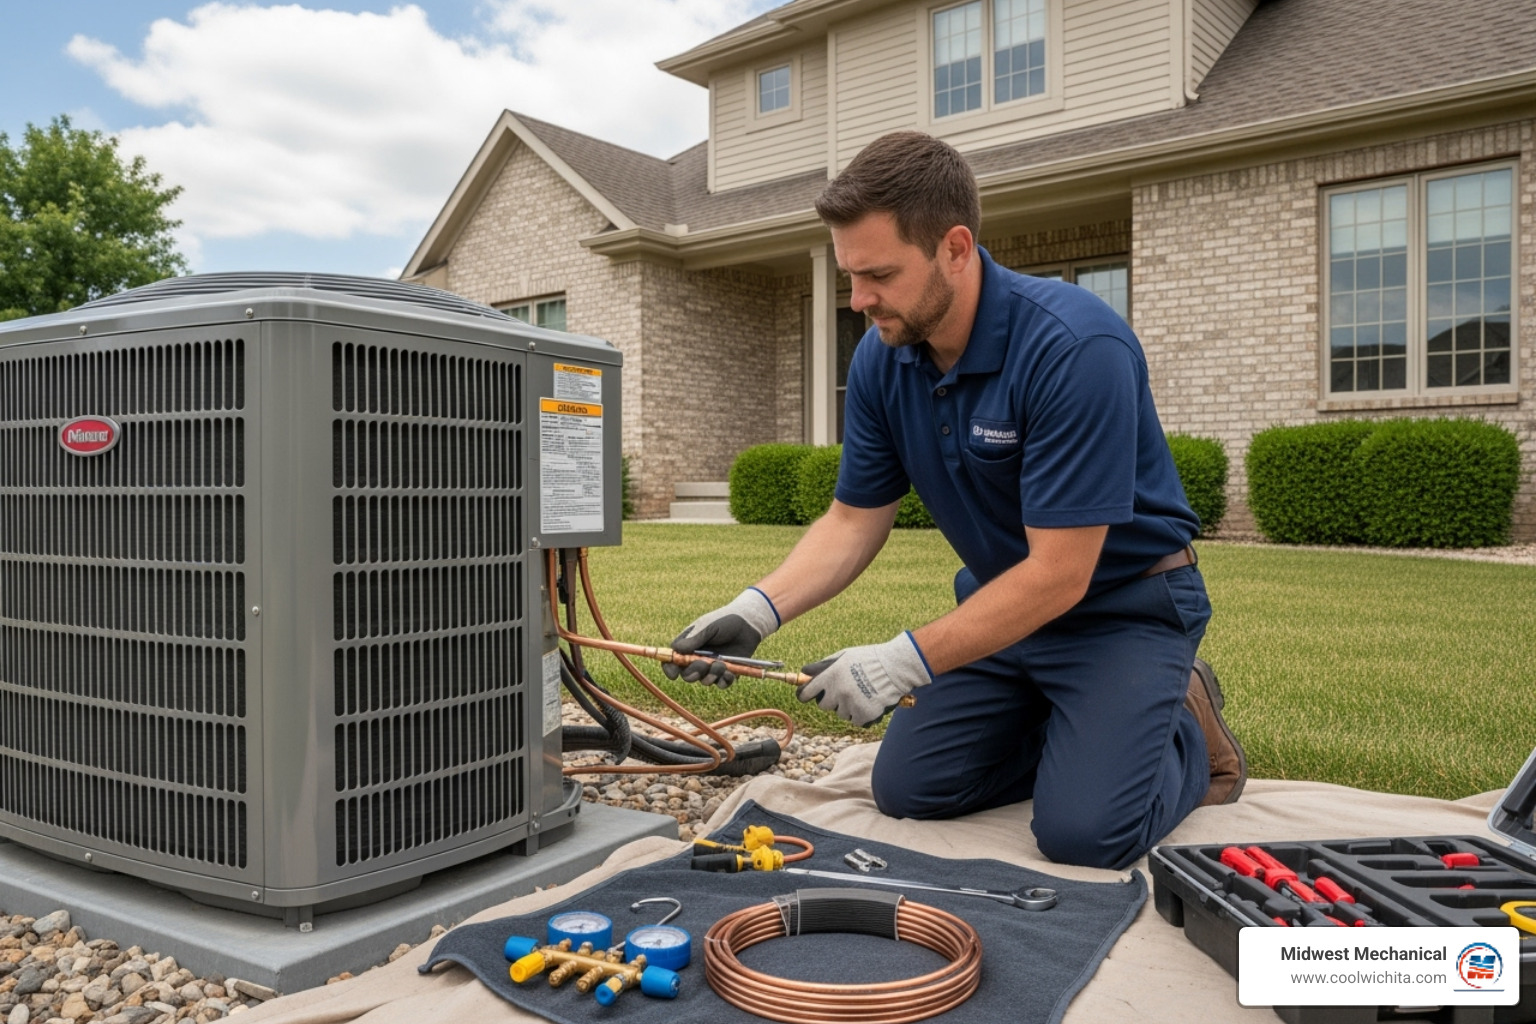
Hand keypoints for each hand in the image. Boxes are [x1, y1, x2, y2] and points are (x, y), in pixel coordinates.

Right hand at [663, 587, 779, 686]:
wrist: (748, 623)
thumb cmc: (724, 621)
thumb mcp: (708, 626)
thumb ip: (694, 639)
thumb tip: (676, 650)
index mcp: (688, 647)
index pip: (672, 661)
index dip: (670, 669)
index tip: (673, 674)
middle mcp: (697, 659)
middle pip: (687, 675)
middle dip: (693, 673)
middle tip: (703, 665)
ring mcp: (712, 667)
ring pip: (704, 681)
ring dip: (711, 676)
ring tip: (721, 665)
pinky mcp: (727, 673)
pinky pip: (721, 684)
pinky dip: (724, 681)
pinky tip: (730, 673)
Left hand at [797, 632, 932, 726]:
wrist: (896, 667)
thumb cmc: (869, 659)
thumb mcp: (843, 656)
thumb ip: (823, 666)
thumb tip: (804, 672)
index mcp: (829, 676)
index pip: (805, 693)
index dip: (805, 695)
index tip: (807, 695)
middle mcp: (837, 692)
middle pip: (823, 705)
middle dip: (831, 700)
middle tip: (845, 690)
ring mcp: (850, 705)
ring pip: (841, 713)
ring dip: (848, 707)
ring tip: (862, 693)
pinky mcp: (863, 715)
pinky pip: (856, 720)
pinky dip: (862, 715)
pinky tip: (870, 702)